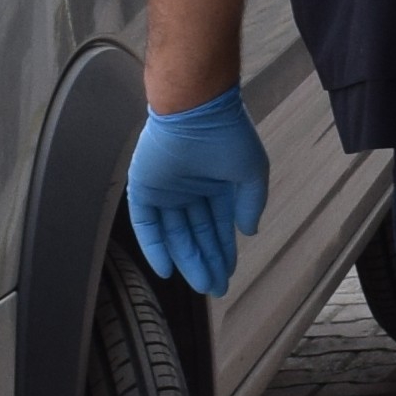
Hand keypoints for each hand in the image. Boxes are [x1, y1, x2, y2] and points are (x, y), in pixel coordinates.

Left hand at [123, 91, 269, 295]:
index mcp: (215, 183)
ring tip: (202, 283)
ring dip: (187, 259)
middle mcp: (189, 189)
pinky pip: (146, 223)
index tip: (228, 273)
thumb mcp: (251, 172)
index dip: (223, 250)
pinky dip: (155, 246)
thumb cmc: (226, 133)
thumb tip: (249, 230)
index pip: (218, 225)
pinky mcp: (144, 187)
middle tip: (215, 288)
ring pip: (175, 233)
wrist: (195, 108)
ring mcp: (165, 189)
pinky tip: (167, 269)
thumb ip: (250, 203)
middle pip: (197, 233)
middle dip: (207, 261)